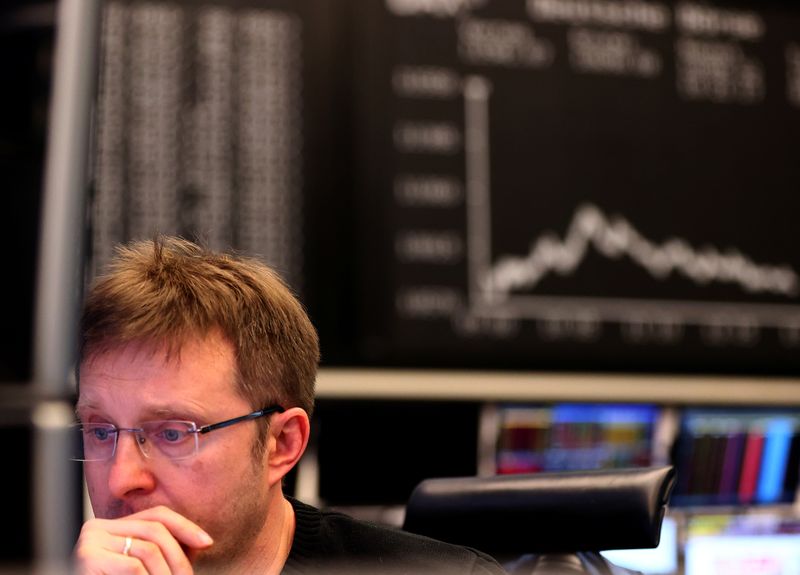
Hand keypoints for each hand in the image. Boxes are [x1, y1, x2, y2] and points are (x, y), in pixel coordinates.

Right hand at [74, 506, 213, 573]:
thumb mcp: (144, 569)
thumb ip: (166, 552)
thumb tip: (202, 540)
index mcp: (110, 528)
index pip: (157, 515)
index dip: (185, 526)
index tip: (208, 542)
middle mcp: (96, 528)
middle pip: (155, 529)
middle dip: (180, 555)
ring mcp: (89, 542)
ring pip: (148, 549)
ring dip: (168, 573)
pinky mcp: (87, 559)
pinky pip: (134, 566)